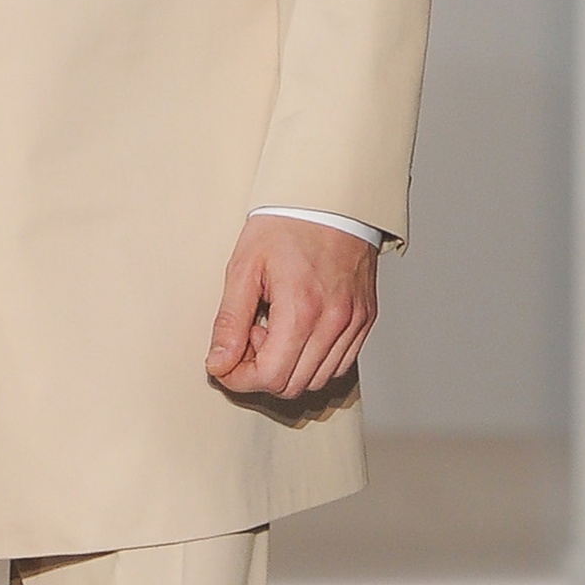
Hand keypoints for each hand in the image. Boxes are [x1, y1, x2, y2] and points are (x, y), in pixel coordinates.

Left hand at [206, 218, 376, 400]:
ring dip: (289, 366)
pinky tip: (299, 330)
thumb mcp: (244, 268)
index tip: (226, 361)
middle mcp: (335, 321)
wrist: (329, 199)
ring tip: (275, 328)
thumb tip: (219, 364)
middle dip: (262, 371)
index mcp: (302, 308)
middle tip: (251, 334)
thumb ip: (230, 321)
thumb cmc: (285, 227)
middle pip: (293, 385)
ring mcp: (355, 322)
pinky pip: (340, 364)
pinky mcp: (366, 320)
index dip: (240, 377)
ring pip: (317, 380)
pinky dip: (314, 360)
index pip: (271, 377)